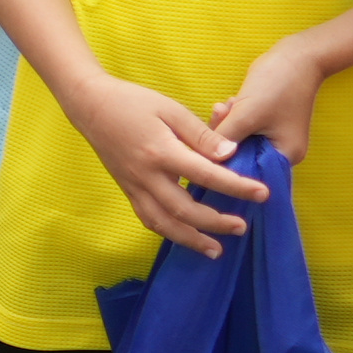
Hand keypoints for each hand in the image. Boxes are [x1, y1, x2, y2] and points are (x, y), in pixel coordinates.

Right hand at [62, 72, 267, 255]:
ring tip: (216, 249)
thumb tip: (229, 154)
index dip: (236, 187)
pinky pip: (149, 219)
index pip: (206, 175)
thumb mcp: (171, 109)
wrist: (90, 107)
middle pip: (185, 210)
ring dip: (191, 240)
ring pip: (164, 224)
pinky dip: (169, 232)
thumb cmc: (133, 102)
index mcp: (161, 152)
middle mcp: (146, 176)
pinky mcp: (128, 190)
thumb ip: (201, 134)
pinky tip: (185, 237)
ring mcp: (134, 187)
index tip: (261, 193)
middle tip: (242, 227)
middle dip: (215, 223)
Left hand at [207, 37, 328, 165]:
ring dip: (226, 124)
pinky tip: (229, 103)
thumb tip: (203, 159)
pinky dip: (232, 118)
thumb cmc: (277, 83)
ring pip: (238, 141)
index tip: (205, 148)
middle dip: (225, 138)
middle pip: (242, 158)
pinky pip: (242, 129)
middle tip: (219, 114)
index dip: (225, 164)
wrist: (296, 54)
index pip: (249, 174)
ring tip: (224, 105)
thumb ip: (224, 139)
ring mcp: (273, 138)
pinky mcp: (265, 125)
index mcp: (285, 156)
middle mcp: (282, 152)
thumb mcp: (246, 115)